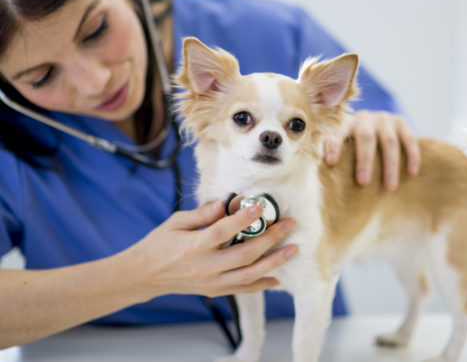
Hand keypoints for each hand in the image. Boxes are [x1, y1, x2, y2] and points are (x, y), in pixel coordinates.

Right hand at [127, 200, 296, 299]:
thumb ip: (202, 214)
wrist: (144, 275)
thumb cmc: (160, 244)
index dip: (243, 219)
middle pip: (244, 254)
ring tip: (293, 250)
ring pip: (249, 275)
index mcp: (193, 246)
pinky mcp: (215, 291)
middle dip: (270, 239)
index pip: (223, 231)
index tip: (260, 207)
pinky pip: (243, 289)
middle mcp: (205, 267)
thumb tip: (225, 203)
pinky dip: (262, 284)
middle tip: (289, 225)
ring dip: (274, 262)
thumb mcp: (175, 222)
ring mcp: (211, 282)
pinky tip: (278, 277)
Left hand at [324, 110, 420, 189]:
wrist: (376, 129)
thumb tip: (324, 179)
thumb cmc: (354, 148)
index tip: (331, 163)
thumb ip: (337, 158)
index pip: (338, 133)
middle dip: (364, 161)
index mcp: (345, 123)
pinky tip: (412, 172)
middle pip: (365, 138)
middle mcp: (364, 118)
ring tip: (390, 187)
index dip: (334, 146)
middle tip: (363, 182)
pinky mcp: (401, 122)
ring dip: (390, 165)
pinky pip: (409, 139)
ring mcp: (384, 118)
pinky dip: (412, 155)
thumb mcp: (343, 148)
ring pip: (389, 141)